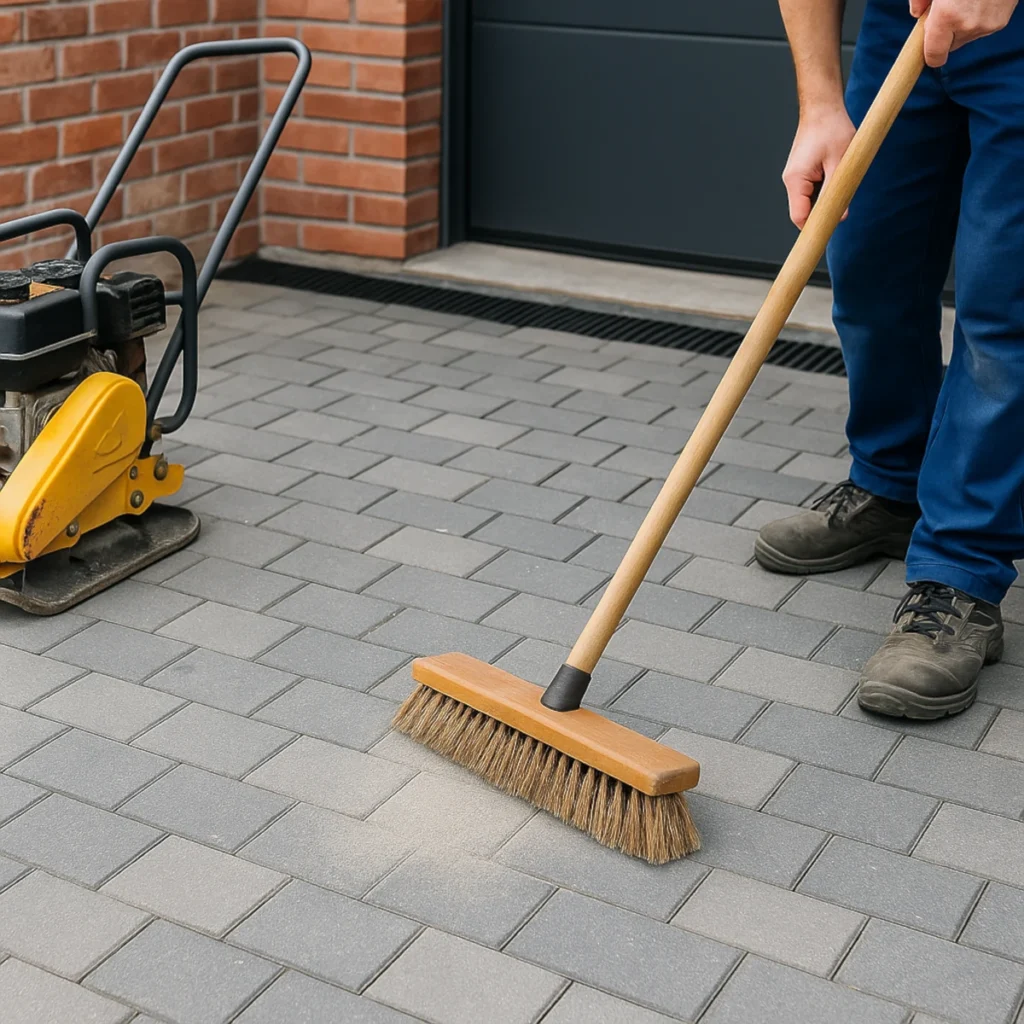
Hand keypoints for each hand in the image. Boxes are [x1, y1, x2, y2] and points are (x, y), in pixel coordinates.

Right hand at [782, 107, 856, 228]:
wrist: (822, 107)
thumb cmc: (832, 128)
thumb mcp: (840, 162)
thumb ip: (838, 191)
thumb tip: (840, 216)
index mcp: (796, 180)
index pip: (800, 217)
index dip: (813, 229)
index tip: (826, 236)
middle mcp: (791, 181)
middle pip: (803, 212)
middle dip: (822, 214)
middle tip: (843, 206)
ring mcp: (795, 177)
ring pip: (809, 202)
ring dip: (825, 200)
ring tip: (840, 181)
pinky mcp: (802, 173)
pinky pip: (811, 191)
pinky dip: (824, 191)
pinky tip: (835, 175)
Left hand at [911, 0, 1018, 66]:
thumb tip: (917, 13)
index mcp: (947, 15)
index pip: (934, 55)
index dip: (929, 55)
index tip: (926, 50)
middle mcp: (968, 24)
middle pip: (951, 45)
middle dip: (946, 32)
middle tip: (949, 8)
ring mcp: (988, 23)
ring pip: (967, 35)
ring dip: (963, 24)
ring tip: (967, 0)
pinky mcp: (1002, 20)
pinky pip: (982, 26)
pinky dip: (979, 17)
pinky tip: (980, 0)